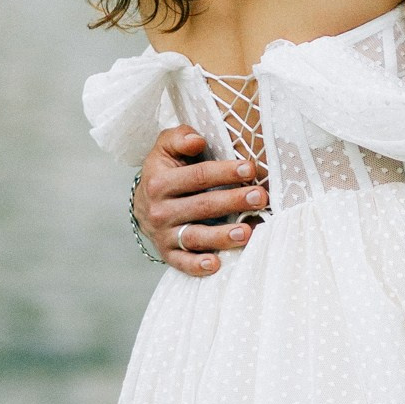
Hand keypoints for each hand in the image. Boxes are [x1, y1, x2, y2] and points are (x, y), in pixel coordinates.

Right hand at [135, 128, 267, 276]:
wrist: (144, 204)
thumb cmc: (166, 171)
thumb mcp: (166, 148)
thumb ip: (179, 138)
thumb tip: (196, 140)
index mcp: (160, 181)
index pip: (197, 176)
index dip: (225, 172)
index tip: (250, 169)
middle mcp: (160, 210)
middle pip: (202, 206)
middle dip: (233, 201)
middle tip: (260, 198)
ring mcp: (164, 234)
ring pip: (195, 236)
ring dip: (221, 236)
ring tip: (247, 232)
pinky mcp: (168, 254)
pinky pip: (183, 263)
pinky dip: (197, 266)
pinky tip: (217, 264)